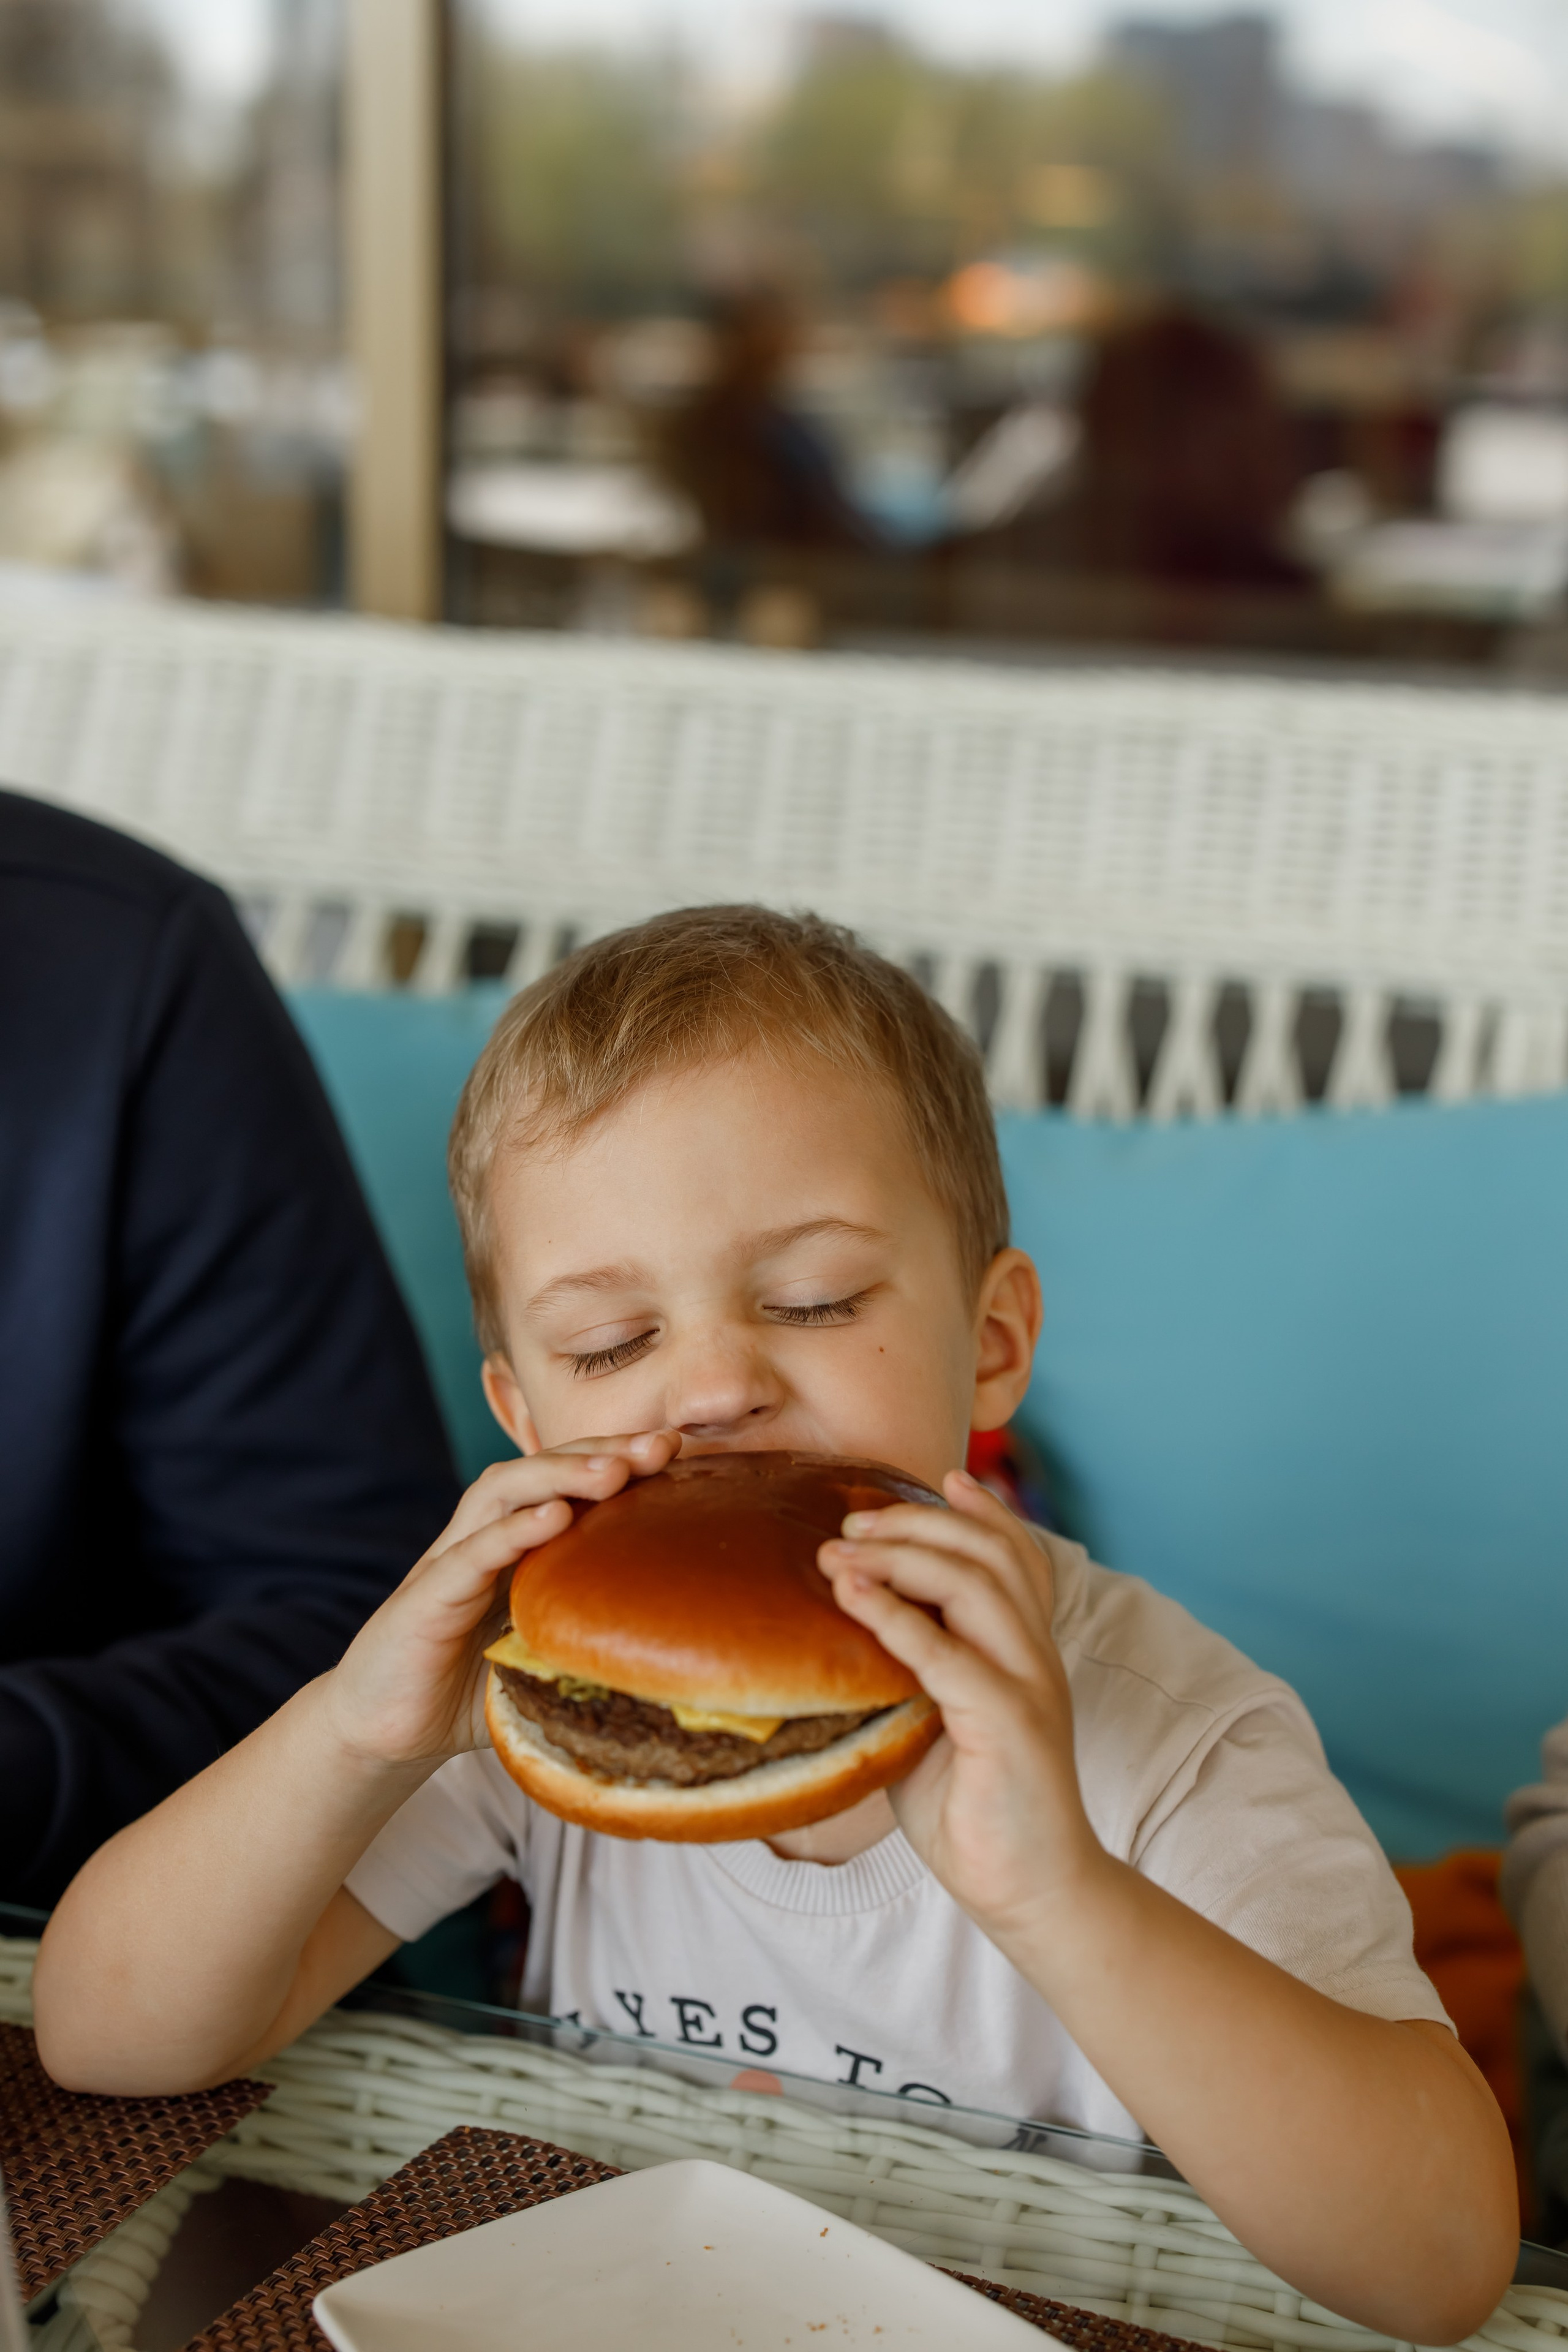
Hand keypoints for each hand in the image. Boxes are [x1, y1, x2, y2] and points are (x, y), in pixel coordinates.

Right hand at [322, 1429, 680, 1767]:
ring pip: (501, 1493)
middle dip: (601, 1449)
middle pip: (539, 1471)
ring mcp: (449, 1564)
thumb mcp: (543, 1662)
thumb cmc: (465, 1692)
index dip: (618, 1460)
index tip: (677, 1451)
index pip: (568, 1485)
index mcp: (514, 1549)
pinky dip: (512, 1530)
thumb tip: (673, 1664)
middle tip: (661, 1444)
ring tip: (614, 1470)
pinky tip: (554, 1516)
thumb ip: (591, 1648)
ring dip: (559, 1473)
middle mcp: (481, 1540)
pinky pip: (469, 1554)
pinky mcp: (424, 1599)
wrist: (381, 1735)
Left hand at [820, 1471, 1102, 1936]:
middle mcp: (1036, 1655)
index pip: (1019, 1555)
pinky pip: (950, 1656)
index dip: (985, 1511)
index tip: (943, 1476)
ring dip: (902, 1557)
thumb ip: (908, 1676)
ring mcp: (1029, 1686)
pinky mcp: (1011, 1725)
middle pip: (992, 1554)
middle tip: (853, 1521)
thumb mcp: (932, 1724)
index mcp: (1026, 1650)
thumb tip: (840, 1642)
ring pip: (977, 1586)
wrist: (1030, 1892)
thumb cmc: (973, 1810)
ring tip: (841, 1550)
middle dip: (919, 1524)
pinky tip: (854, 1599)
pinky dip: (897, 1619)